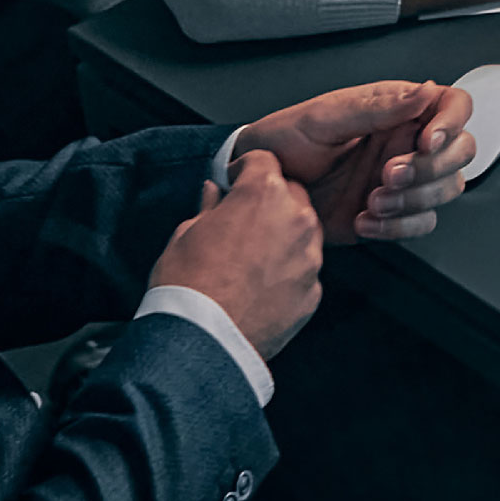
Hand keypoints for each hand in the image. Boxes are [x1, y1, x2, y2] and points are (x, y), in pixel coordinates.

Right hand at [149, 148, 324, 357]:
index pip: (263, 161)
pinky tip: (262, 286)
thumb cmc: (188, 283)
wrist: (202, 339)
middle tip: (242, 223)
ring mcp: (310, 256)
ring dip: (283, 236)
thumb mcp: (185, 233)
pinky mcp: (314, 290)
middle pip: (291, 193)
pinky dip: (288, 272)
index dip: (245, 170)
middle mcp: (296, 218)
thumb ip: (208, 207)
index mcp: (263, 194)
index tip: (233, 184)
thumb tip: (214, 193)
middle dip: (270, 201)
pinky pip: (304, 269)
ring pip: (303, 231)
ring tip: (251, 259)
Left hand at [234, 79, 478, 244]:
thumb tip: (423, 91)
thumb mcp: (325, 118)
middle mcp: (407, 142)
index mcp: (398, 109)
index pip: (453, 104)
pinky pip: (421, 222)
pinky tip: (363, 221)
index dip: (452, 123)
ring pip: (446, 189)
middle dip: (431, 169)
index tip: (427, 142)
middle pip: (461, 151)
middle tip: (389, 175)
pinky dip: (398, 227)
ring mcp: (403, 179)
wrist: (260, 190)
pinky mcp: (393, 213)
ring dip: (414, 200)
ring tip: (371, 201)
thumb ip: (378, 107)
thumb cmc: (284, 141)